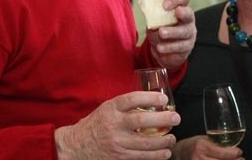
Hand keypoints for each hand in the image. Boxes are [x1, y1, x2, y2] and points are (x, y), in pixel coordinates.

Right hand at [55, 91, 179, 159]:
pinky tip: (165, 152)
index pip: (132, 99)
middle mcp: (113, 125)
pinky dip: (156, 156)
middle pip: (142, 121)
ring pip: (145, 143)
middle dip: (163, 119)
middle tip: (176, 118)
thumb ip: (125, 106)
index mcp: (111, 109)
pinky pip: (141, 157)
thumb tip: (152, 101)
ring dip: (163, 141)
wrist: (76, 146)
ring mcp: (116, 143)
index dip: (150, 98)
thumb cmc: (96, 124)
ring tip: (172, 138)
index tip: (163, 99)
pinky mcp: (119, 158)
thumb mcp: (107, 108)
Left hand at [146, 0, 196, 68]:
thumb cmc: (160, 27)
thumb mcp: (155, 18)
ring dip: (172, 33)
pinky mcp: (186, 47)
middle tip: (176, 12)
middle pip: (189, 14)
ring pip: (184, 32)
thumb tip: (145, 6)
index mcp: (180, 7)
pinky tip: (160, 48)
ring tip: (161, 34)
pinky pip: (180, 48)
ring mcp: (189, 34)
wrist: (162, 47)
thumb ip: (153, 12)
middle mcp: (187, 19)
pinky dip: (169, 48)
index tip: (164, 5)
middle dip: (183, 13)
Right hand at [171, 135, 243, 159]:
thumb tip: (234, 145)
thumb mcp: (205, 139)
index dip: (234, 153)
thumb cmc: (194, 144)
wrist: (180, 153)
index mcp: (202, 147)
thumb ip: (217, 143)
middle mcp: (199, 158)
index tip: (239, 152)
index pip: (222, 152)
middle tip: (242, 159)